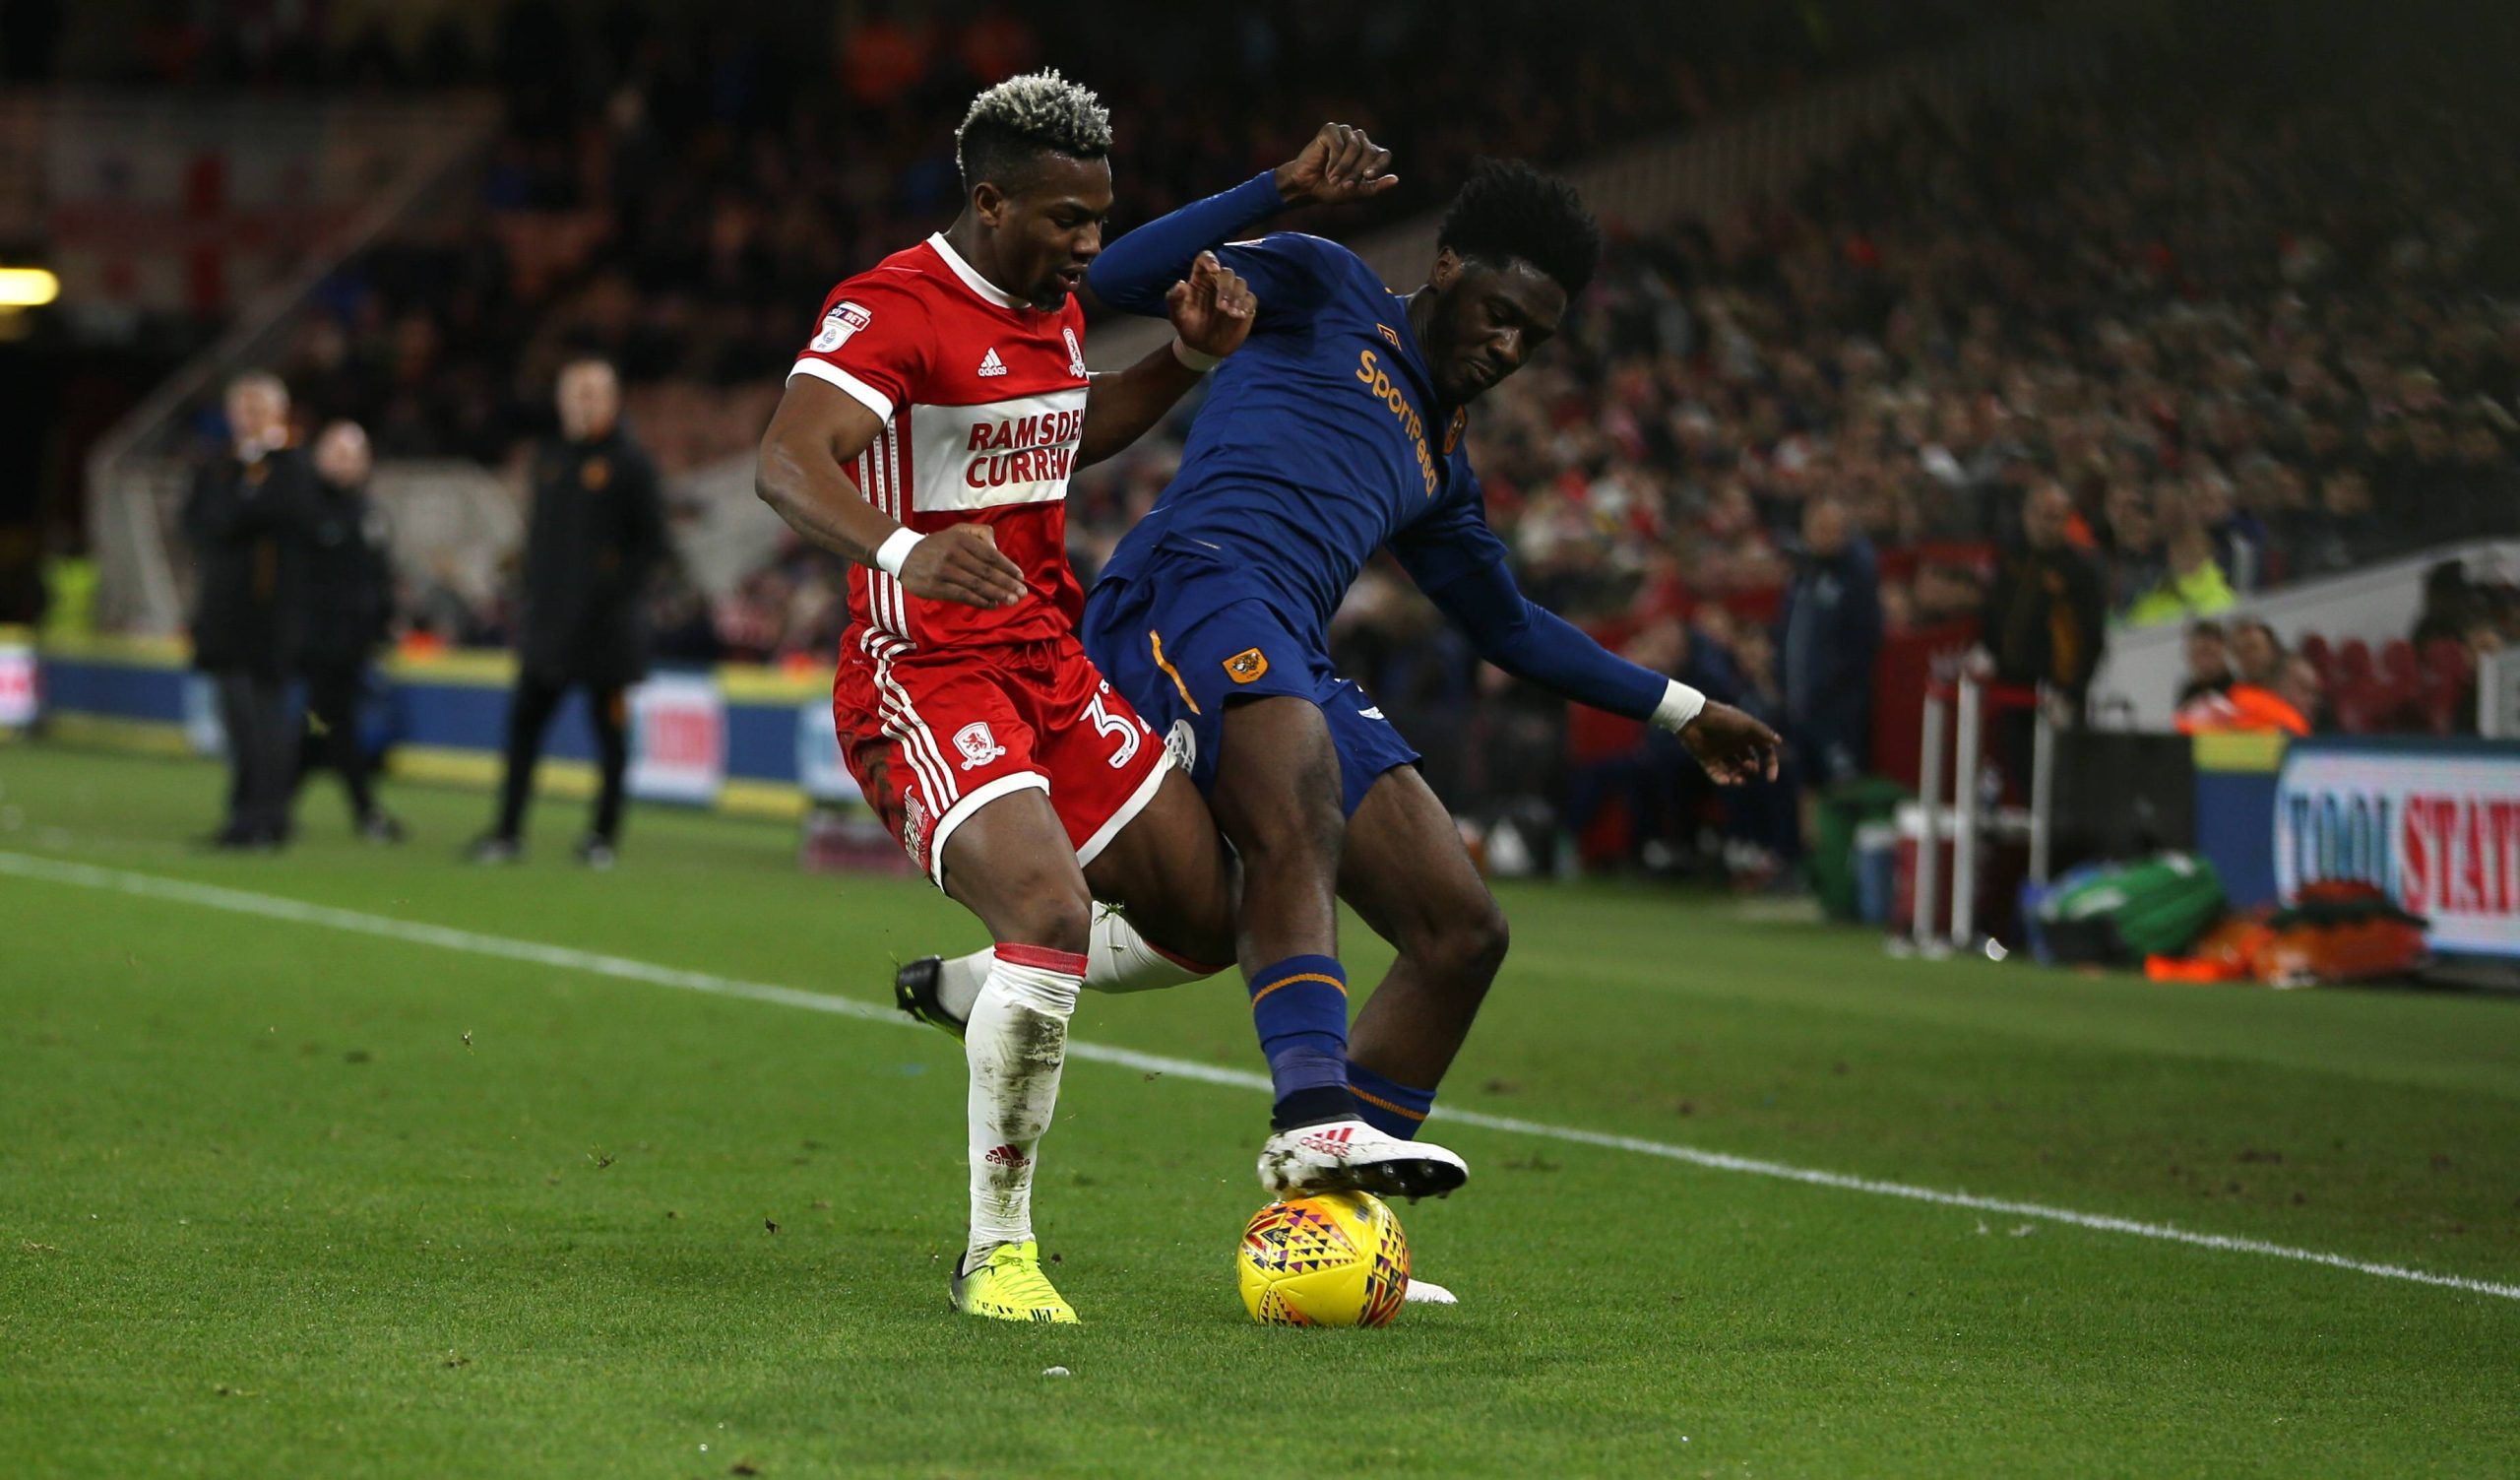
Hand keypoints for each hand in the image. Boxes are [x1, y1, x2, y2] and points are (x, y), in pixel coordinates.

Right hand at [896, 523, 1025, 608]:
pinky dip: (979, 601)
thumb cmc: (937, 545)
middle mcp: (954, 554)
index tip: (1020, 577)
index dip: (1007, 567)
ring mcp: (945, 571)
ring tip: (1012, 600)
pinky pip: (962, 595)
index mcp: (962, 540)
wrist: (903, 555)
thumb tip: (997, 548)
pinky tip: (992, 604)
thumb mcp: (957, 531)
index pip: (990, 555)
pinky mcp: (936, 586)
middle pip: (986, 571)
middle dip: (1007, 583)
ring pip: (976, 585)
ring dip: (997, 594)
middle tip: (1022, 593)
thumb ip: (979, 534)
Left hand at [1165, 252, 1256, 362]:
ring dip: (1237, 297)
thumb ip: (1174, 299)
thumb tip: (1181, 284)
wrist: (1202, 346)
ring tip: (1230, 314)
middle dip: (1225, 288)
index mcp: (1200, 279)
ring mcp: (1232, 293)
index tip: (1214, 269)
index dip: (1210, 260)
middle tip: (1220, 307)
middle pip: (1227, 273)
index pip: (1205, 259)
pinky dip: (1246, 305)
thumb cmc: (1188, 325)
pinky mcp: (1244, 305)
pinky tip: (1239, 315)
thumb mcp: (1177, 314)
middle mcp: (1218, 282)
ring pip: (1240, 283)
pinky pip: (1250, 298)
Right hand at [1273, 123, 1397, 206]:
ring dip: (1344, 167)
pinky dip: (1334, 160)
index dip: (1377, 166)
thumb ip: (1375, 187)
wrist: (1306, 187)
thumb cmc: (1331, 189)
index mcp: (1369, 153)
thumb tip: (1395, 180)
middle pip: (1368, 152)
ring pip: (1354, 147)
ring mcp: (1345, 133)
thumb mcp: (1356, 192)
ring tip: (1333, 179)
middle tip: (1344, 186)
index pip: (1383, 155)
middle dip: (1356, 172)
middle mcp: (1359, 140)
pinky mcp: (1330, 130)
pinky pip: (1339, 143)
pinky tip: (1326, 169)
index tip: (1367, 177)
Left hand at [1679, 701, 1781, 784]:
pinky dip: (1722, 780)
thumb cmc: (1723, 718)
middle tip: (1747, 766)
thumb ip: (1763, 733)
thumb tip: (1779, 742)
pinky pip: (1716, 775)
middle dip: (1751, 771)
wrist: (1694, 717)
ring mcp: (1721, 753)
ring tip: (1737, 780)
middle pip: (1750, 766)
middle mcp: (1736, 745)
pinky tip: (1726, 781)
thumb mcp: (1747, 724)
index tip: (1771, 779)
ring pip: (1734, 773)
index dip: (1770, 765)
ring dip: (1738, 779)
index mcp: (1748, 735)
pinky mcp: (1707, 760)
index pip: (1765, 753)